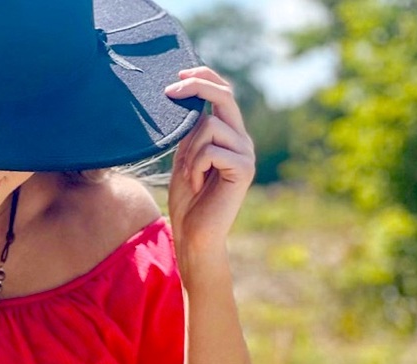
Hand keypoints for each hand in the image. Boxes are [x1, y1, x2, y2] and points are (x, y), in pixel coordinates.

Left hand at [164, 67, 254, 260]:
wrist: (194, 236)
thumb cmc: (187, 202)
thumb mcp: (184, 159)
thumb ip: (190, 133)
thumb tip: (186, 100)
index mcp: (229, 136)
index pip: (223, 95)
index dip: (204, 79)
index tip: (178, 75)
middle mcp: (242, 140)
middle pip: (224, 97)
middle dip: (197, 87)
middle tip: (171, 90)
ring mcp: (245, 153)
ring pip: (210, 127)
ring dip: (189, 150)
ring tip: (188, 175)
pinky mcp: (244, 169)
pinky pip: (212, 150)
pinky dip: (195, 166)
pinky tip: (197, 184)